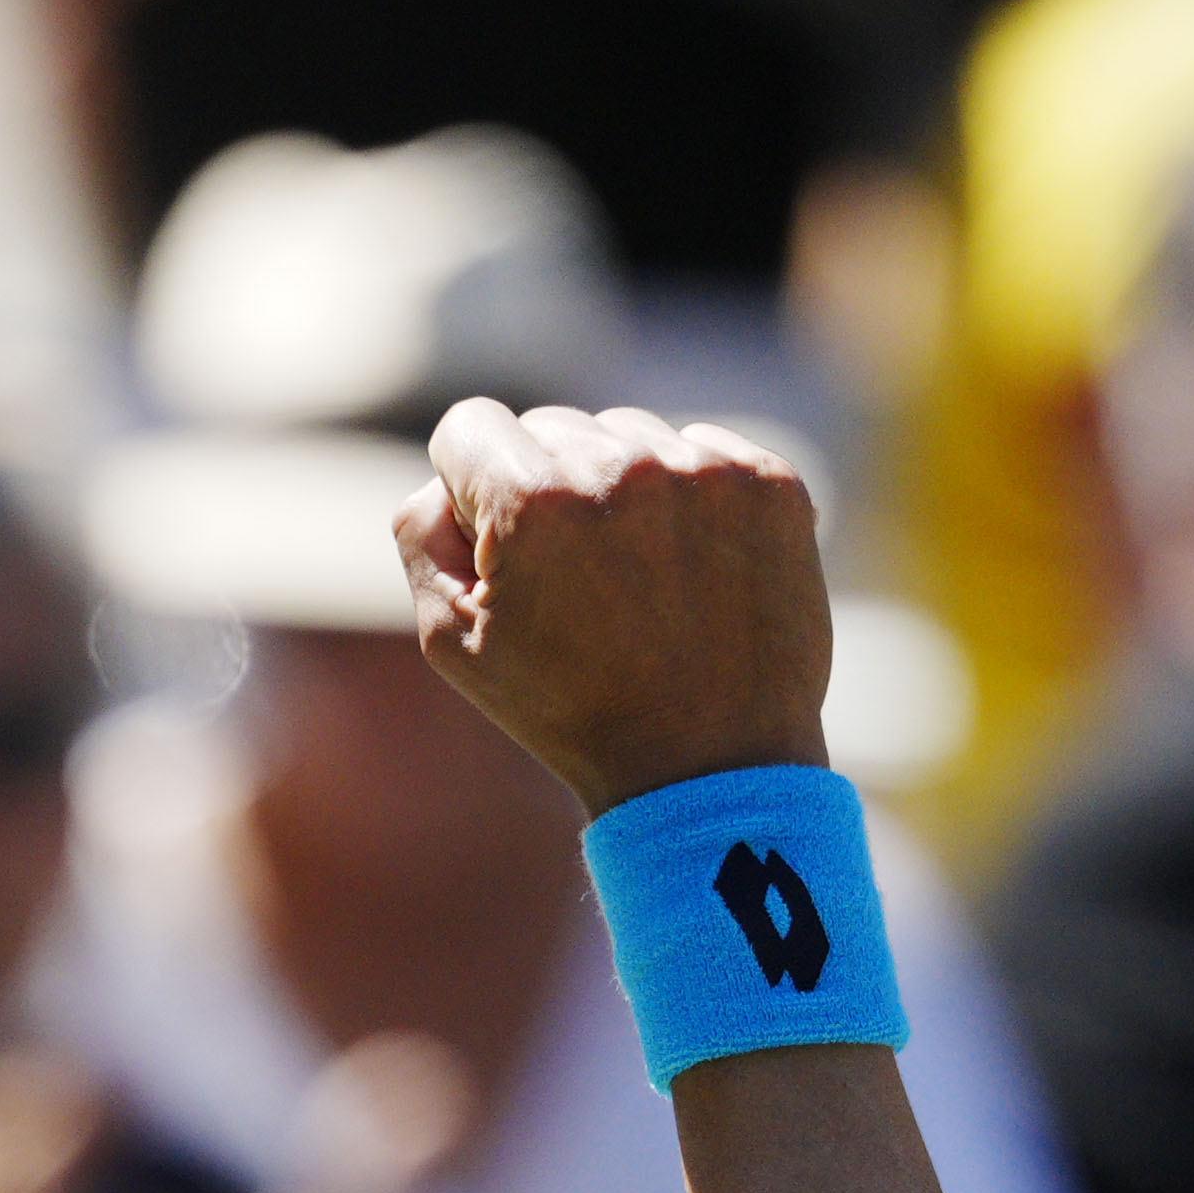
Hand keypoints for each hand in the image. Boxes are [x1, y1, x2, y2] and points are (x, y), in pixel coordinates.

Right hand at [395, 401, 834, 814]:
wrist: (711, 765)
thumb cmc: (570, 710)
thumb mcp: (453, 642)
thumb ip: (422, 535)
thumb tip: (448, 479)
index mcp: (534, 499)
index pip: (470, 427)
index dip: (472, 492)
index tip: (503, 551)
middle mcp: (622, 465)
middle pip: (550, 427)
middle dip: (546, 489)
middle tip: (577, 583)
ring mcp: (706, 470)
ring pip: (628, 435)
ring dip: (620, 487)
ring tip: (638, 580)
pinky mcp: (771, 483)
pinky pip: (702, 448)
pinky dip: (690, 497)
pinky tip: (692, 568)